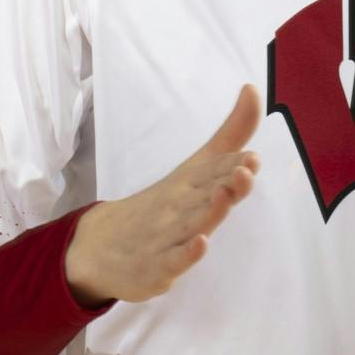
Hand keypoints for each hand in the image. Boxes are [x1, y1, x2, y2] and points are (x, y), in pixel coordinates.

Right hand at [64, 84, 261, 304]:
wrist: (102, 245)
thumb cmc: (163, 204)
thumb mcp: (198, 167)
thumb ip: (230, 134)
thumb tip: (253, 89)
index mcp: (190, 183)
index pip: (213, 170)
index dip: (234, 163)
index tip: (252, 157)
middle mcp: (179, 205)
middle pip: (206, 193)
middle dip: (227, 181)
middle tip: (245, 169)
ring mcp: (167, 236)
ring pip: (192, 224)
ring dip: (211, 210)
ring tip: (225, 195)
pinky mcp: (158, 266)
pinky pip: (173, 260)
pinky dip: (186, 254)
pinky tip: (199, 244)